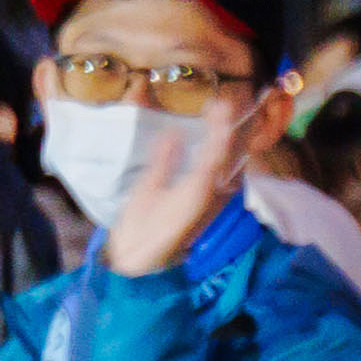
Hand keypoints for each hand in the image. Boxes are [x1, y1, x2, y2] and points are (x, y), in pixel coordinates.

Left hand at [102, 83, 264, 276]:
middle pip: (226, 154)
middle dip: (230, 128)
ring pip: (222, 156)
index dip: (220, 129)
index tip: (218, 106)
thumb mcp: (151, 186)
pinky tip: (217, 124)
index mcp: (196, 186)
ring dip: (224, 130)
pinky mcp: (198, 195)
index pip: (215, 153)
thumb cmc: (140, 230)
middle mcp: (207, 190)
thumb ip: (165, 161)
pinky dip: (217, 142)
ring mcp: (205, 193)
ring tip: (223, 106)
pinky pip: (211, 165)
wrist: (131, 258)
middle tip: (227, 103)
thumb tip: (174, 133)